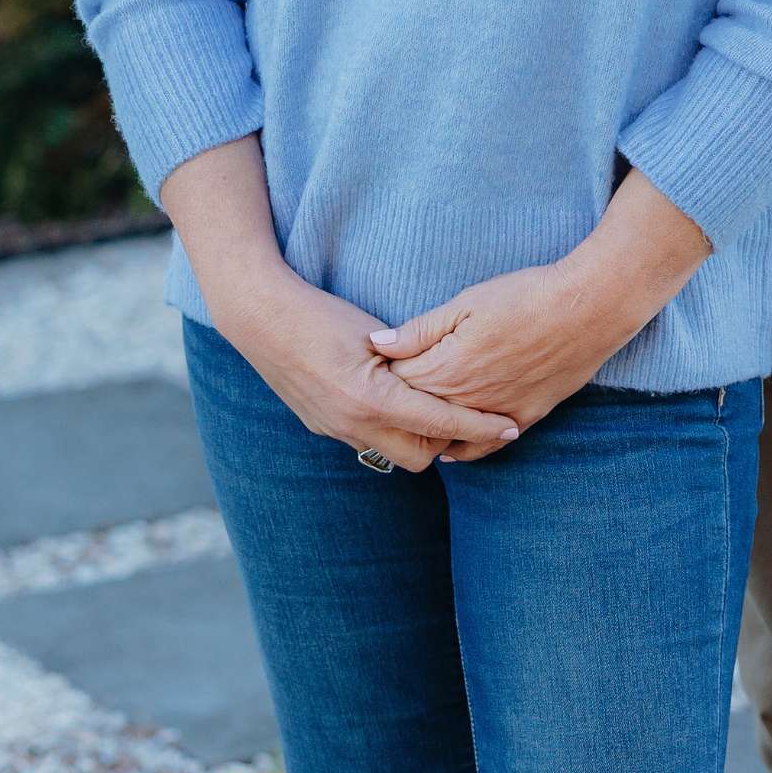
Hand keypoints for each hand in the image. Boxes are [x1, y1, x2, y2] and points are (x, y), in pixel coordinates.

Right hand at [228, 272, 521, 472]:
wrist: (261, 320)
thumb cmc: (321, 315)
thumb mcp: (373, 332)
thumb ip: (411, 359)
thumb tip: (449, 376)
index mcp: (371, 398)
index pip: (440, 423)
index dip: (479, 427)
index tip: (509, 428)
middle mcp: (353, 425)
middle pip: (421, 457)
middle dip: (449, 442)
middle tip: (470, 413)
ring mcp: (336, 430)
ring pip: (393, 453)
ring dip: (418, 438)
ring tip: (437, 409)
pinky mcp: (323, 427)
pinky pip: (370, 441)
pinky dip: (391, 430)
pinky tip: (399, 405)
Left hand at [370, 258, 643, 455]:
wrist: (586, 309)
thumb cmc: (525, 297)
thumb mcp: (466, 303)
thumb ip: (420, 330)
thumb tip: (378, 345)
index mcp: (446, 367)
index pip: (398, 383)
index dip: (384, 374)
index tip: (373, 367)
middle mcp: (467, 399)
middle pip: (419, 412)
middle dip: (400, 405)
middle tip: (385, 397)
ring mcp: (495, 413)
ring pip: (449, 435)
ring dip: (428, 430)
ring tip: (412, 422)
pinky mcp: (523, 417)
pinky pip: (487, 446)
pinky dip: (465, 450)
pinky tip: (452, 450)